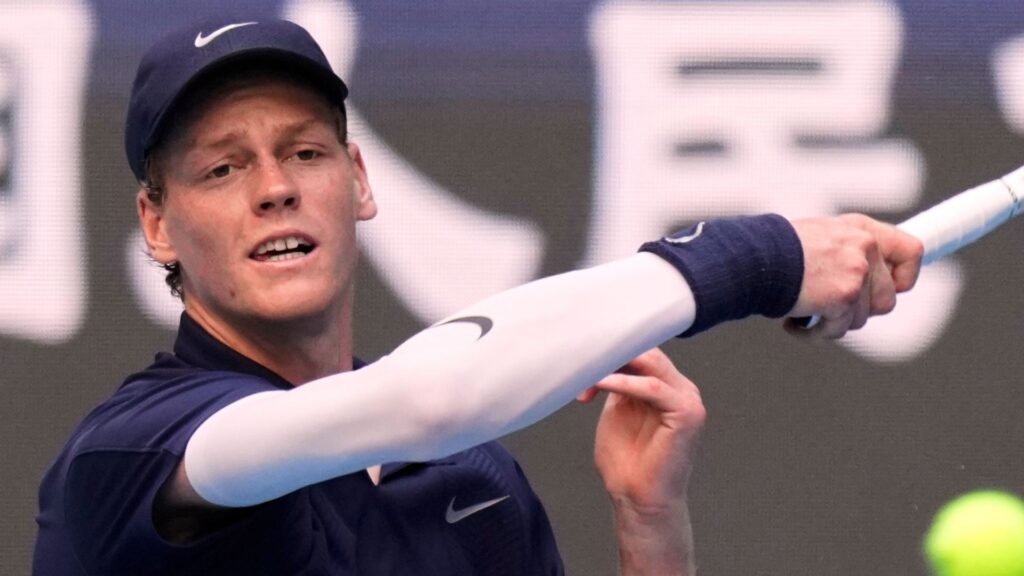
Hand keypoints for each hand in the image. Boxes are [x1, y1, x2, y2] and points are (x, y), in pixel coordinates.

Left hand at [577, 348, 704, 574]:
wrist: (638, 499)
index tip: (580, 353)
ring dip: (614, 364)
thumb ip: (617, 381)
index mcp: (666, 385)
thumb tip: (597, 355)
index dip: (612, 348)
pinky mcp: (688, 413)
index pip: (642, 350)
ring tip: (586, 369)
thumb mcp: (617, 409)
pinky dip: (625, 382)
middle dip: (611, 352)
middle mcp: (681, 388)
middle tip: (580, 358)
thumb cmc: (627, 461)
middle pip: (647, 351)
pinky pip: (653, 387)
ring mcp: (688, 399)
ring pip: (651, 362)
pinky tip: (601, 382)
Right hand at [788, 213, 922, 337]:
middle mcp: (865, 247)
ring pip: (862, 318)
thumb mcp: (820, 238)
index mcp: (861, 229)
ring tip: (805, 312)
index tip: (892, 289)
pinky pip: (839, 329)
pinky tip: (794, 323)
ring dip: (834, 322)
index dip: (904, 277)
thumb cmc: (775, 251)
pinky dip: (815, 333)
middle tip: (829, 307)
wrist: (753, 258)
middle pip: (885, 299)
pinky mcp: (844, 296)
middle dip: (858, 310)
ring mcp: (858, 271)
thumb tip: (867, 280)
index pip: (912, 252)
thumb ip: (848, 252)